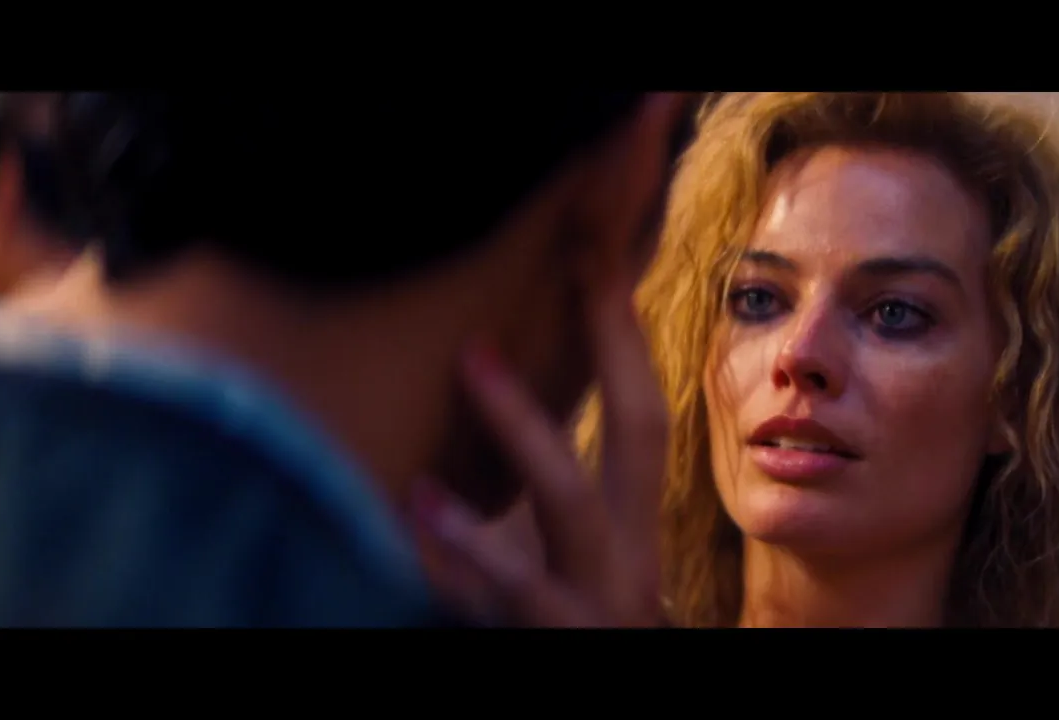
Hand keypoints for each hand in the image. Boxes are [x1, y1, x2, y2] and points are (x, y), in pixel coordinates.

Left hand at [410, 274, 667, 626]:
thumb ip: (536, 512)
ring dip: (524, 431)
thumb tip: (477, 422)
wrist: (603, 688)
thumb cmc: (568, 636)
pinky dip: (466, 548)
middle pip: (641, 437)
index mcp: (632, 537)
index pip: (644, 421)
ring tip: (473, 363)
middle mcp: (631, 563)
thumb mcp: (566, 572)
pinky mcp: (557, 642)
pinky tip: (415, 509)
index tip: (596, 263)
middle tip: (577, 269)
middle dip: (610, 351)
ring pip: (574, 509)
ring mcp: (599, 605)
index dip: (623, 342)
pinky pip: (515, 592)